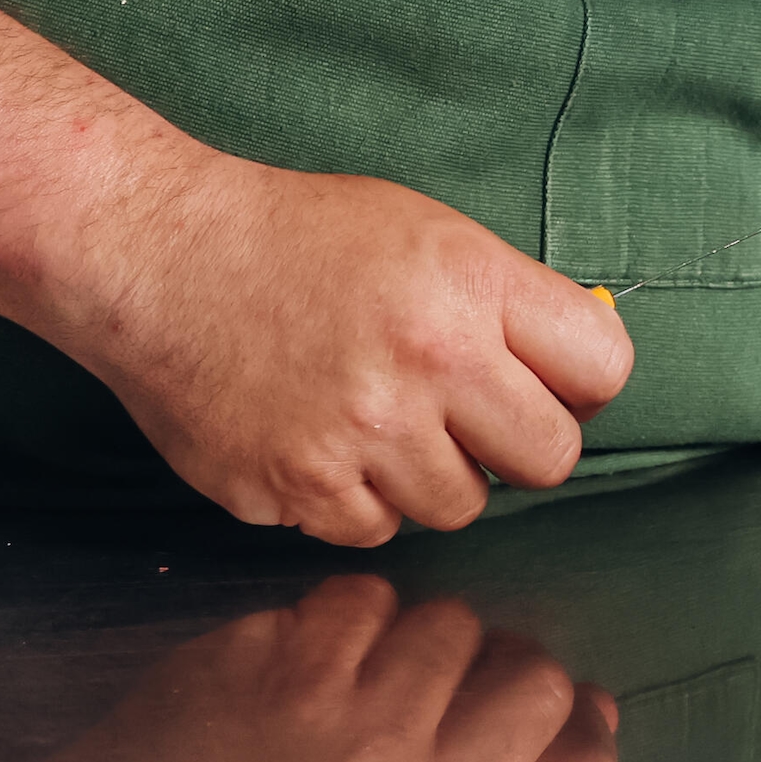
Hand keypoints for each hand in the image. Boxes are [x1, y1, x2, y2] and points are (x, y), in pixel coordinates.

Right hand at [63, 155, 635, 545]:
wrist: (158, 256)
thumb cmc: (294, 237)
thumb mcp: (423, 230)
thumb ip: (506, 302)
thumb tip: (575, 380)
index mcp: (470, 284)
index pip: (602, 367)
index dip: (580, 382)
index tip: (548, 383)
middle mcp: (427, 362)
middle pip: (549, 459)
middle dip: (518, 445)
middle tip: (469, 419)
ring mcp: (361, 433)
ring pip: (459, 507)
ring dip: (430, 476)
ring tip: (377, 420)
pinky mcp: (298, 487)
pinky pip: (374, 531)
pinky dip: (355, 500)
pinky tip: (321, 443)